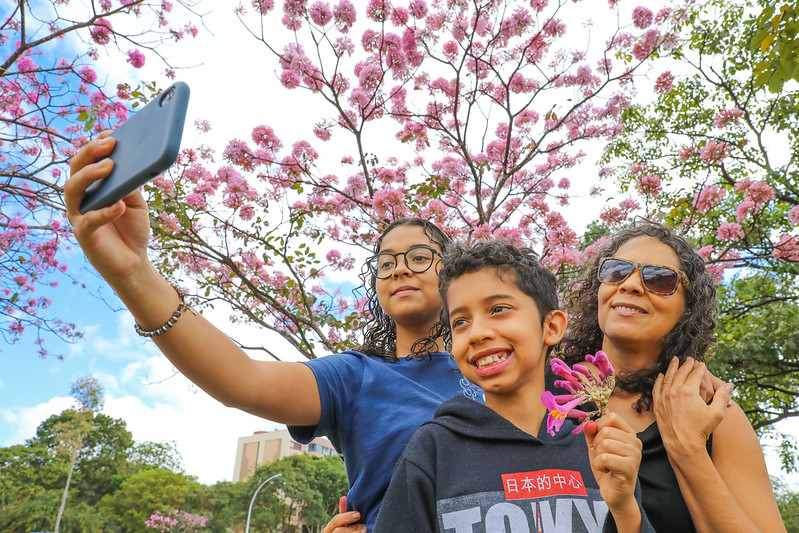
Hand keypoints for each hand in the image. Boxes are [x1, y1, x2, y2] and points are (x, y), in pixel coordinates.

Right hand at [65, 132, 151, 280]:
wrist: (134, 261)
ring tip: (109, 167)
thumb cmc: (132, 228)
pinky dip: (104, 212)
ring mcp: (79, 215)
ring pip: (72, 189)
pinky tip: (119, 205)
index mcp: (92, 186)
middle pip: (76, 168)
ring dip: (89, 175)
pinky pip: (89, 220)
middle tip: (110, 143)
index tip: (112, 132)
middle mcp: (80, 197)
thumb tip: (131, 163)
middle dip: (91, 152)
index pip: (88, 159)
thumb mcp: (136, 202)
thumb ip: (131, 184)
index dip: (97, 144)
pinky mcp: (83, 234)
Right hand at [323, 496, 365, 532]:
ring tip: (366, 530)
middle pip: (339, 530)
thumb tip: (344, 497)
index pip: (335, 520)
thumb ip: (343, 513)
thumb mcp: (344, 523)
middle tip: (365, 527)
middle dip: (353, 528)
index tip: (358, 514)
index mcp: (329, 529)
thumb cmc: (348, 530)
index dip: (346, 517)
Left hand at [583, 413, 641, 512]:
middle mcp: (635, 441)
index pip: (612, 417)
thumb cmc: (606, 467)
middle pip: (606, 430)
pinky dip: (599, 464)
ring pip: (605, 444)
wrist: (614, 493)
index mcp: (629, 433)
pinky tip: (606, 470)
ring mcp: (635, 454)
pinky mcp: (630, 467)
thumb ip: (591, 432)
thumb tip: (589, 423)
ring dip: (597, 456)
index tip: (599, 441)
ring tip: (604, 464)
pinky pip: (605, 458)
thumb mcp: (595, 446)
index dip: (599, 427)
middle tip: (602, 457)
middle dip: (596, 445)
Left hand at [653, 357, 734, 454]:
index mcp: (689, 391)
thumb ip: (722, 397)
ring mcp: (664, 397)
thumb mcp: (716, 413)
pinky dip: (659, 379)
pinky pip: (657, 387)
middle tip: (689, 358)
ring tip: (674, 360)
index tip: (702, 363)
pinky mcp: (658, 404)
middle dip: (686, 364)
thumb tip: (730, 385)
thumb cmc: (701, 429)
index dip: (699, 368)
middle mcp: (674, 391)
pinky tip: (661, 375)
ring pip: (668, 377)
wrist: (682, 444)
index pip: (695, 374)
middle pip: (681, 372)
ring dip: (672, 367)